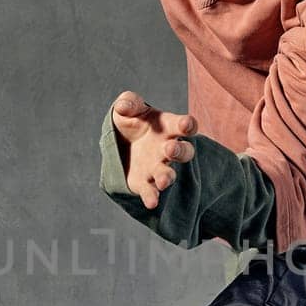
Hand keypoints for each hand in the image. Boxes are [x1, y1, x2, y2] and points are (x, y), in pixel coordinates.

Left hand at [111, 91, 198, 208]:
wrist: (118, 143)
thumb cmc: (131, 120)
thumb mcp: (128, 106)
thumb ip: (129, 102)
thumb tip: (123, 107)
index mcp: (168, 126)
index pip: (184, 125)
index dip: (187, 125)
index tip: (186, 124)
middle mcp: (167, 148)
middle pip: (183, 152)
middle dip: (179, 151)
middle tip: (170, 148)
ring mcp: (157, 167)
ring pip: (168, 174)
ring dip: (167, 177)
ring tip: (163, 181)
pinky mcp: (144, 182)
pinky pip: (150, 191)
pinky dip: (152, 197)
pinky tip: (151, 203)